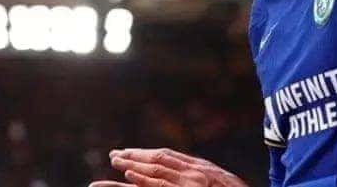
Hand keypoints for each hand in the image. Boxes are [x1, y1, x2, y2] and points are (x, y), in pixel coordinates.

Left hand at [88, 148, 248, 186]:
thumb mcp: (221, 182)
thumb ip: (204, 176)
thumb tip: (195, 176)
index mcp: (200, 167)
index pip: (168, 156)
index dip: (147, 154)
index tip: (131, 153)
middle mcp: (194, 170)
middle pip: (159, 157)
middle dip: (135, 155)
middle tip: (115, 154)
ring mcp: (191, 181)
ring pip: (156, 168)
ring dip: (133, 163)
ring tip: (115, 160)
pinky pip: (161, 184)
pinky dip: (144, 178)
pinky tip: (129, 174)